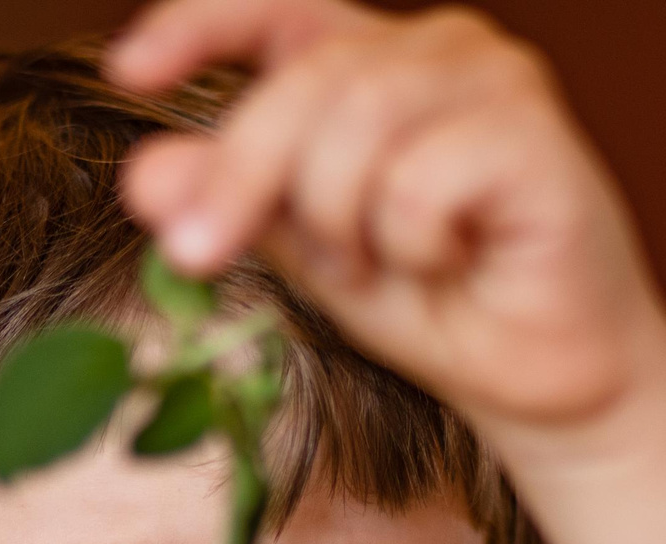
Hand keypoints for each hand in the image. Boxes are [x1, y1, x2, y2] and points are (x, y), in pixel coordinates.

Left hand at [110, 0, 665, 438]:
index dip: (199, 24)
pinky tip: (456, 261)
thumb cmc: (432, 305)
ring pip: (358, 126)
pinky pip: (420, 180)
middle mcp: (436, 47)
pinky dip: (413, 244)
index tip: (127, 71)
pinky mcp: (534, 131)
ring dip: (342, 223)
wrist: (538, 383)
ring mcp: (495, 78)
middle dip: (241, 173)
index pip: (275, 8)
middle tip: (195, 256)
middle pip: (303, 79)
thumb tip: (143, 175)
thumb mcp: (305, 253)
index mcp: (372, 60)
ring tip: (384, 268)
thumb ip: (234, 203)